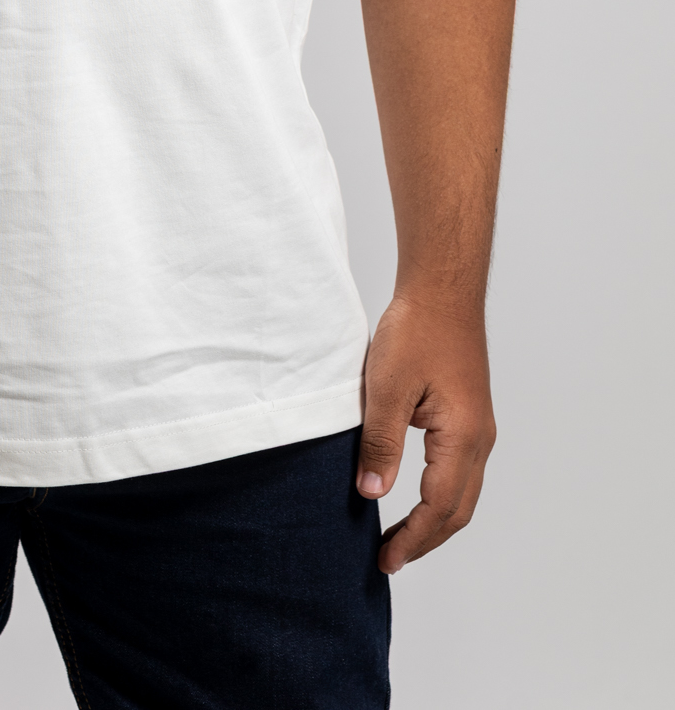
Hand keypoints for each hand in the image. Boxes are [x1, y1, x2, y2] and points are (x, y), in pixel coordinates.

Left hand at [356, 292, 496, 571]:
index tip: (386, 560)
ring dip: (434, 521)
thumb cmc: (416, 329)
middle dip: (425, 540)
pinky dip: (440, 496)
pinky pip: (460, 471)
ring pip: (462, 493)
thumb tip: (372, 493)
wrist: (442, 290)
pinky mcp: (469, 416)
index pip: (439, 508)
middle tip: (390, 560)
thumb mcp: (386, 387)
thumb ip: (381, 442)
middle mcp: (479, 439)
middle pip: (457, 510)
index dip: (412, 539)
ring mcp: (478, 428)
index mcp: (462, 437)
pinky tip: (415, 495)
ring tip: (400, 537)